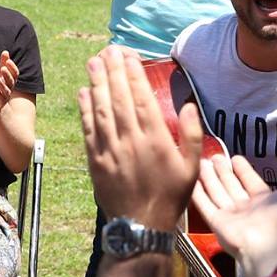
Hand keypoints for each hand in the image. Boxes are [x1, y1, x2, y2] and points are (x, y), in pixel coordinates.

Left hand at [0, 50, 18, 113]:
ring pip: (6, 90)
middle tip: (3, 68)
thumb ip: (2, 63)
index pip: (15, 73)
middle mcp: (10, 87)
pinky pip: (1, 99)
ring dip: (3, 84)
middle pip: (11, 81)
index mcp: (11, 79)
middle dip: (7, 74)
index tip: (7, 60)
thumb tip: (5, 51)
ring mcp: (5, 95)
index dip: (12, 67)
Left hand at [77, 46, 205, 227]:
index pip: (142, 98)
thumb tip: (189, 104)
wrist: (141, 227)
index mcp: (156, 140)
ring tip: (94, 62)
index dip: (134, 74)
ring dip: (96, 84)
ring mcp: (110, 150)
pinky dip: (85, 109)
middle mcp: (131, 141)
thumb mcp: (192, 168)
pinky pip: (88, 129)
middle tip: (108, 50)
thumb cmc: (170, 197)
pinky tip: (84, 92)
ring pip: (101, 110)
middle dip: (113, 71)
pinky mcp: (95, 160)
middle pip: (119, 98)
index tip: (129, 56)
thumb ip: (193, 135)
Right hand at [193, 151, 276, 276]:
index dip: (243, 169)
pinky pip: (205, 204)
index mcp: (263, 200)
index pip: (250, 180)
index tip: (235, 157)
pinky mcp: (215, 221)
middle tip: (214, 156)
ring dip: (208, 177)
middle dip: (222, 171)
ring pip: (216, 192)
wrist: (264, 244)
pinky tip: (191, 179)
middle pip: (230, 185)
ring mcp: (229, 215)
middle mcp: (245, 207)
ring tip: (200, 162)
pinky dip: (198, 192)